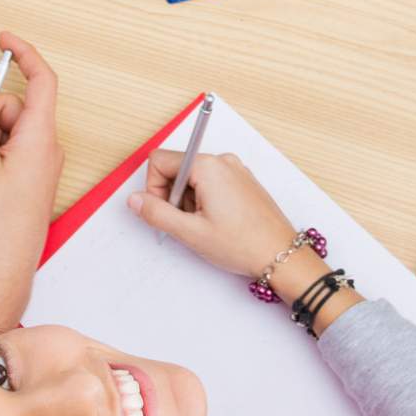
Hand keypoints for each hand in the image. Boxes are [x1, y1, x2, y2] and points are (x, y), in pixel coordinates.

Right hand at [0, 33, 62, 292]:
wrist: (7, 261)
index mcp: (39, 134)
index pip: (41, 78)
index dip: (23, 54)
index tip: (4, 39)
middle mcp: (46, 144)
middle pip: (14, 105)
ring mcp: (41, 162)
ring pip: (9, 127)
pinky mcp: (33, 176)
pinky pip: (11, 147)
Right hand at [129, 148, 297, 276]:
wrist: (281, 255)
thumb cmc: (242, 243)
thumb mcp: (190, 232)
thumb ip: (156, 213)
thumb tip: (134, 200)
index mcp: (207, 166)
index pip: (160, 160)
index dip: (153, 188)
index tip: (164, 211)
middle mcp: (222, 161)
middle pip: (177, 168)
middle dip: (172, 196)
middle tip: (187, 223)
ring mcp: (235, 170)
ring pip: (193, 178)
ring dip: (189, 201)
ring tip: (205, 225)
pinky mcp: (242, 181)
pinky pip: (211, 182)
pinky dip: (205, 200)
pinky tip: (217, 222)